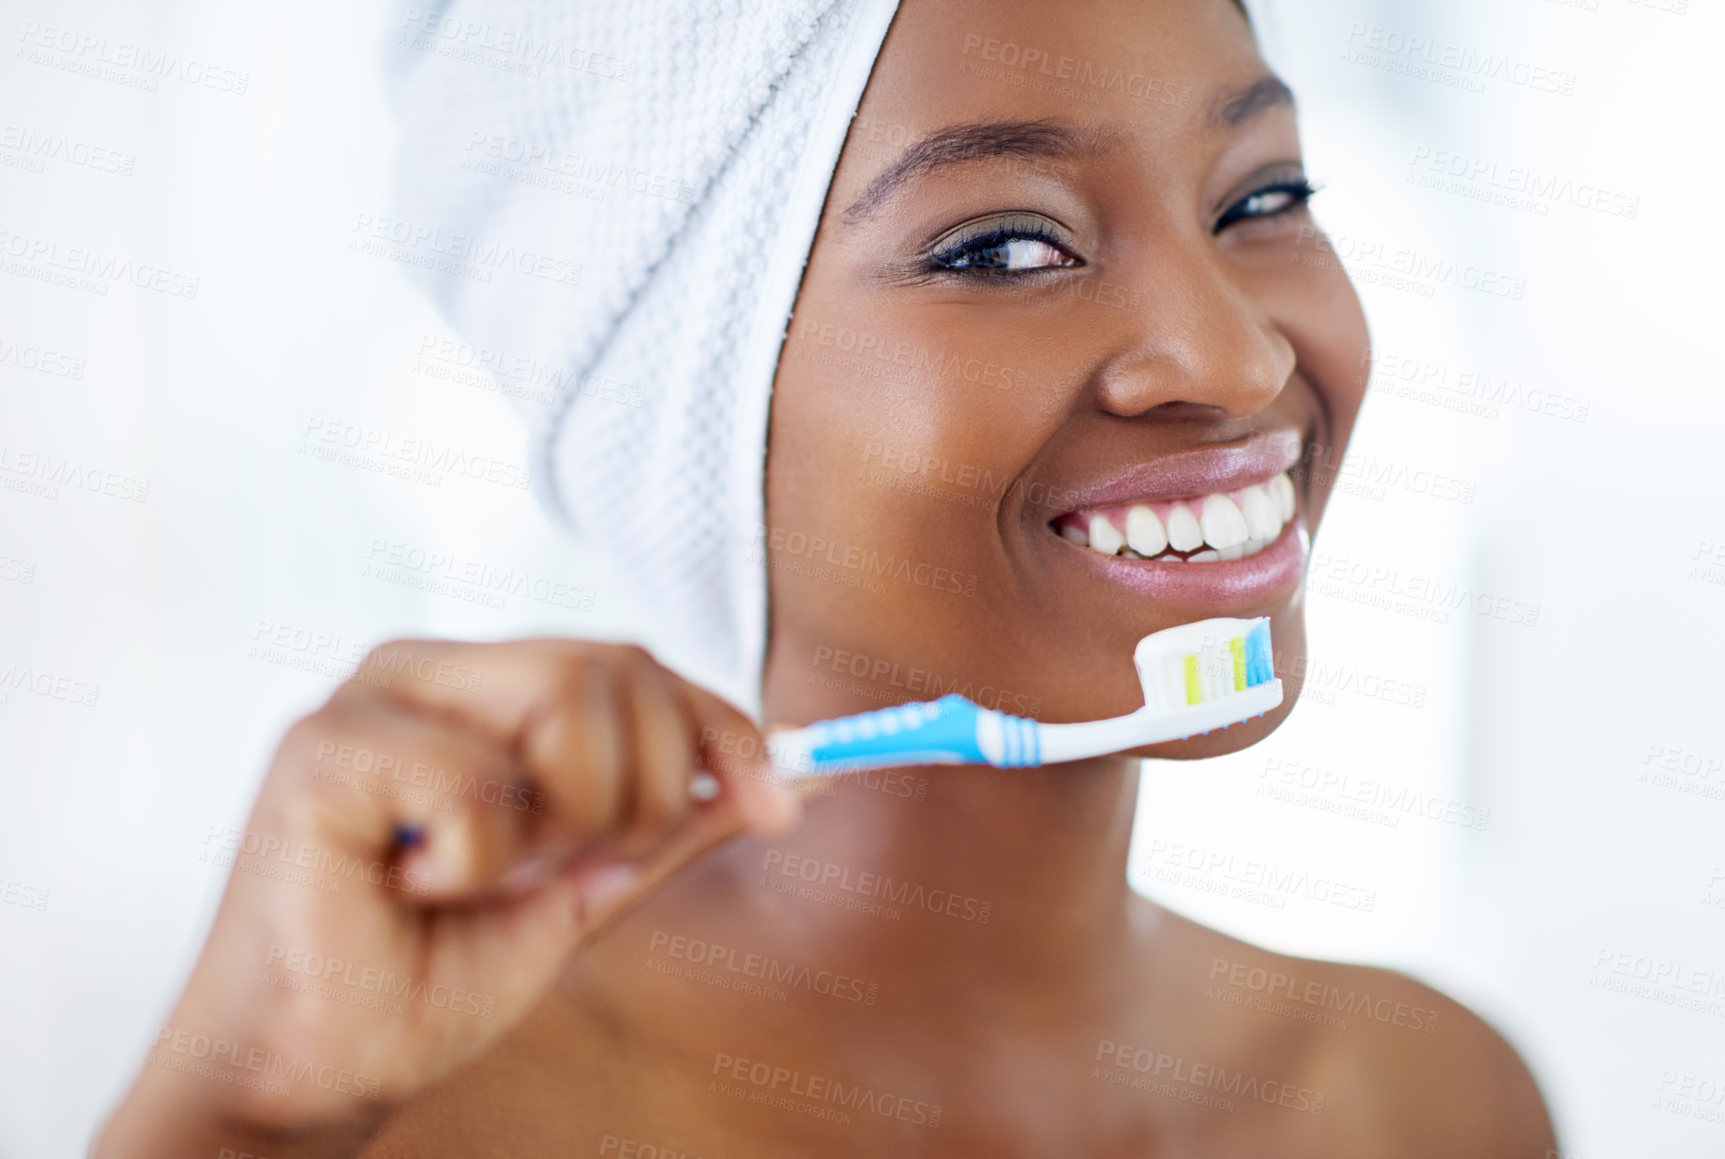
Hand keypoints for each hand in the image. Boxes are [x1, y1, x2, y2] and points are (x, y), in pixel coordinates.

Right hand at [95, 639, 799, 1156]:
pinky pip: (482, 784)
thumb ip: (675, 821)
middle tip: (572, 871)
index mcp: (483, 687)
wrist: (316, 1068)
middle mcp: (430, 669)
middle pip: (619, 666)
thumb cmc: (430, 972)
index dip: (722, 727)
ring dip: (562, 827)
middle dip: (645, 791)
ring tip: (483, 880)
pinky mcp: (324, 746)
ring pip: (569, 698)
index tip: (780, 804)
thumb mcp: (587, 885)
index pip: (636, 663)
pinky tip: (412, 888)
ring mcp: (373, 696)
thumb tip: (797, 773)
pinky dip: (480, 864)